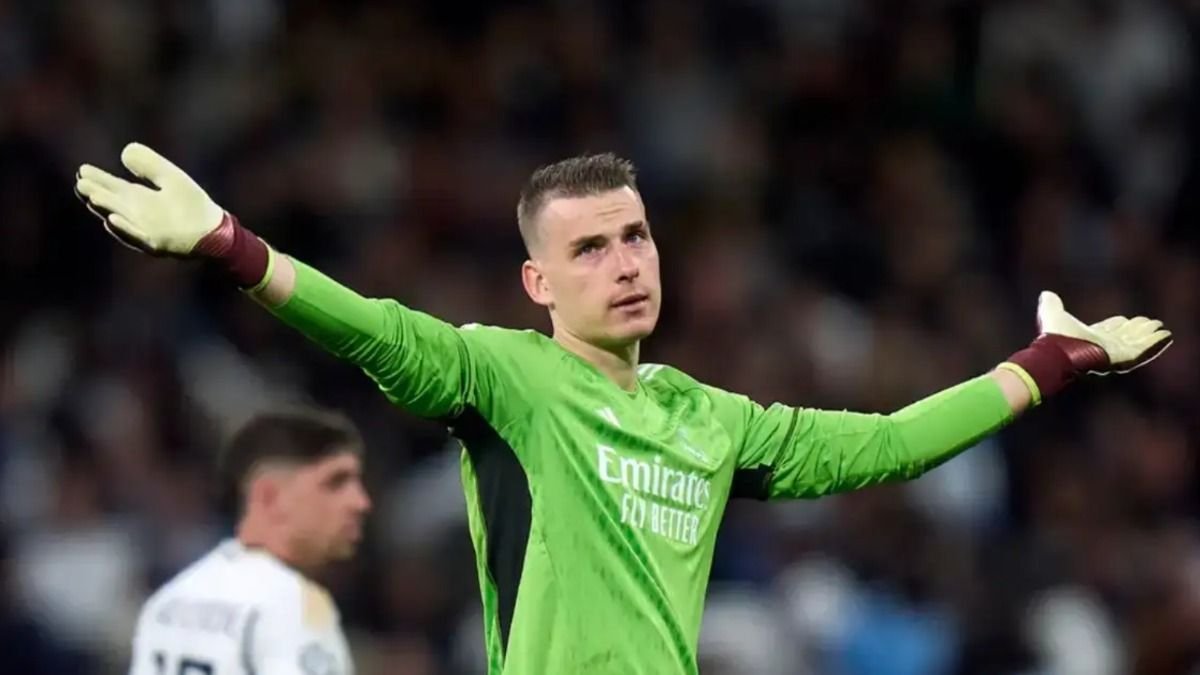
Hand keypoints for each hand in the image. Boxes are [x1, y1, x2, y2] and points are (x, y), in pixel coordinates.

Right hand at [75, 142, 224, 256]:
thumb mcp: (170, 178)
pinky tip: (112, 219)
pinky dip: (125, 229)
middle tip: (81, 184)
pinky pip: (138, 237)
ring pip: (121, 219)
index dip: (98, 180)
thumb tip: (125, 151)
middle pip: (113, 203)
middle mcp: (138, 215)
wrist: (214, 230)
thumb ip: (150, 165)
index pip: (114, 188)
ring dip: (107, 209)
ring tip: (93, 197)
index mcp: (140, 200)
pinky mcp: (157, 244)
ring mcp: (145, 231)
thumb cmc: (192, 205)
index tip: (82, 170)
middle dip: (97, 194)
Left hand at [1035, 291, 1171, 374]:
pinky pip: (1143, 350)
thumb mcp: (1053, 314)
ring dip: (1148, 334)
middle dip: (1136, 329)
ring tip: (1159, 325)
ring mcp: (1113, 353)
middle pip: (1124, 336)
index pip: (1107, 330)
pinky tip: (1164, 334)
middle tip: (1149, 321)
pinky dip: (1154, 342)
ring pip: (1136, 342)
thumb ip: (1051, 305)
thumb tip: (1046, 295)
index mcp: (1088, 337)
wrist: (1056, 352)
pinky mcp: (1122, 357)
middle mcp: (1102, 346)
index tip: (1124, 318)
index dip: (1116, 325)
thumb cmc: (1054, 336)